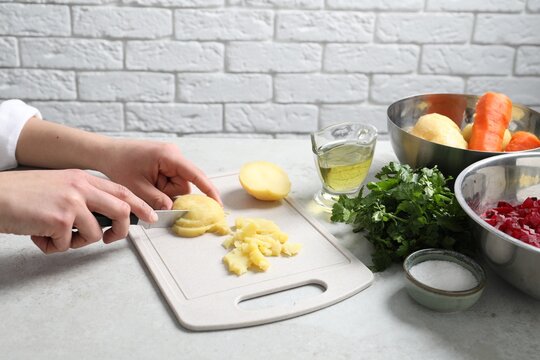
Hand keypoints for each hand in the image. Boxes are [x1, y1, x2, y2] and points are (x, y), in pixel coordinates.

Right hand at [0, 169, 156, 253]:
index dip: (139, 205)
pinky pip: (68, 244)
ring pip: (95, 233)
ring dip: (76, 242)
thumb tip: (103, 220)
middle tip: (111, 239)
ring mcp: (72, 202)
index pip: (121, 190)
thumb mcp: (59, 186)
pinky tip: (39, 235)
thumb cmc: (22, 195)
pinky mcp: (60, 219)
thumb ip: (83, 198)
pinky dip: (53, 246)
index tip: (151, 216)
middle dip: (122, 230)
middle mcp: (81, 187)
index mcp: (82, 178)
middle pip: (121, 210)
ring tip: (55, 236)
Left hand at [100, 140, 220, 209]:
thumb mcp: (137, 187)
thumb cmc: (120, 164)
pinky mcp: (167, 162)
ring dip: (164, 192)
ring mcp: (171, 158)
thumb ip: (157, 200)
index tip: (217, 203)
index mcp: (169, 156)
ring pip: (178, 185)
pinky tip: (149, 183)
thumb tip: (173, 210)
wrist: (107, 153)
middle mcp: (174, 155)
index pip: (195, 175)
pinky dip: (162, 187)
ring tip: (146, 186)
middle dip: (171, 194)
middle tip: (151, 194)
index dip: (208, 190)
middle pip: (184, 184)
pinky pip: (172, 180)